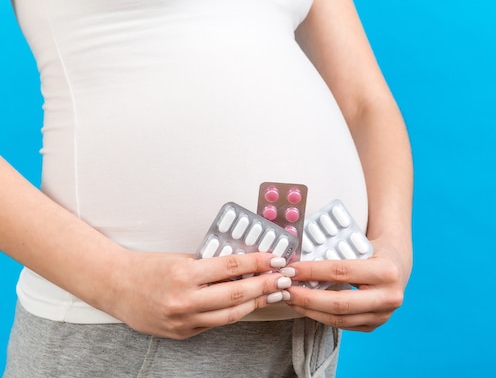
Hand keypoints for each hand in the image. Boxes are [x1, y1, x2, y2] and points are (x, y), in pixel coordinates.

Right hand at [103, 251, 291, 338]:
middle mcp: (184, 300)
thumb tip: (244, 265)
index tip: (275, 258)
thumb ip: (210, 264)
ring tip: (273, 293)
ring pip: (230, 315)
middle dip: (264, 285)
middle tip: (284, 278)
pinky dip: (233, 314)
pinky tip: (247, 305)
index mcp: (184, 274)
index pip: (230, 267)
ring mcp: (183, 320)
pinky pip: (215, 324)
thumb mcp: (181, 258)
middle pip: (235, 294)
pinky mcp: (182, 333)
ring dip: (255, 303)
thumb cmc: (147, 268)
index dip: (257, 263)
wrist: (116, 286)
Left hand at [283, 238, 410, 331]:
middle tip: (285, 291)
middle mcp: (388, 297)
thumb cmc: (374, 250)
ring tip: (291, 300)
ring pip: (338, 319)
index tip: (291, 269)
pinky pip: (342, 325)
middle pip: (339, 304)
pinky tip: (306, 307)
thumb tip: (298, 262)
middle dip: (307, 298)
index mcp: (386, 271)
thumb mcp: (359, 245)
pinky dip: (320, 316)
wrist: (398, 265)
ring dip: (310, 310)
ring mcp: (383, 316)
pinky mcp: (374, 325)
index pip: (341, 272)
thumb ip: (335, 254)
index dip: (312, 272)